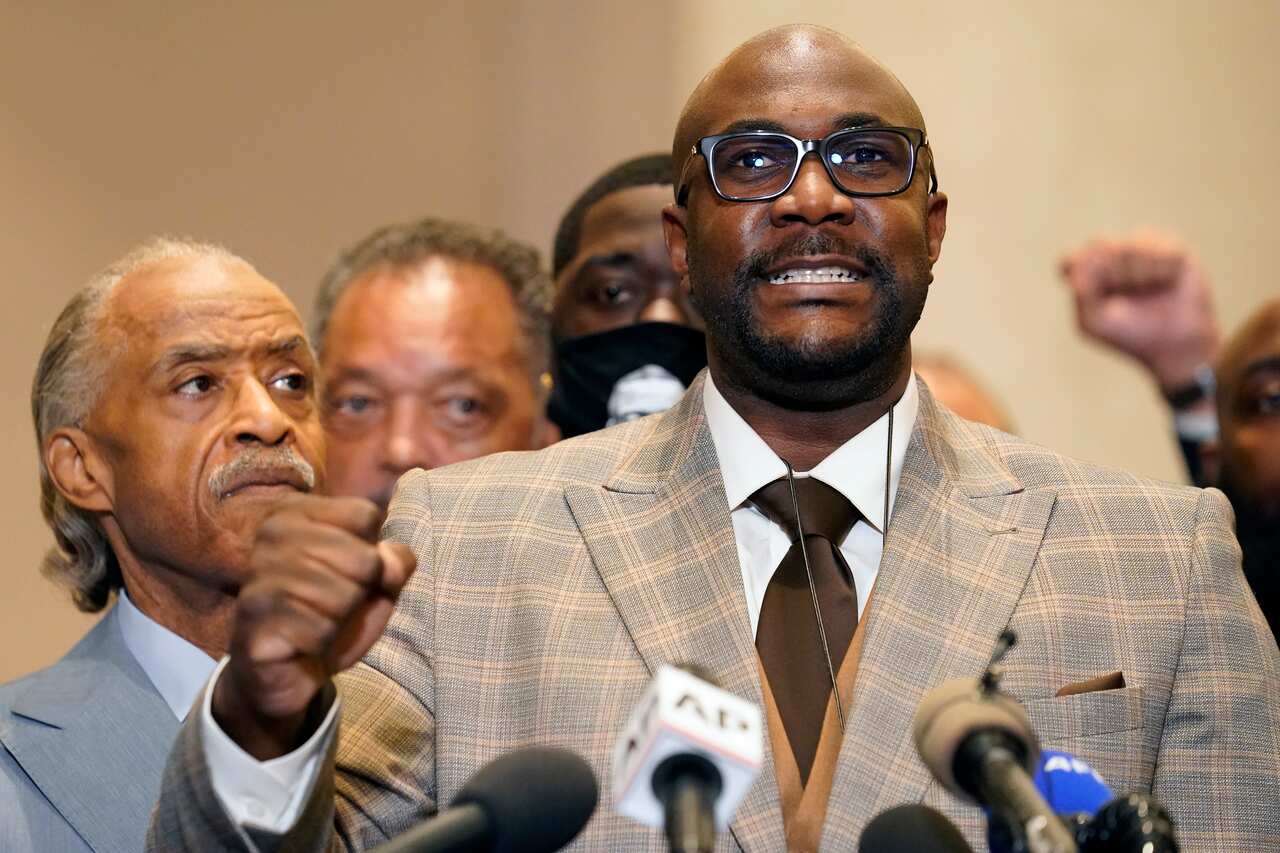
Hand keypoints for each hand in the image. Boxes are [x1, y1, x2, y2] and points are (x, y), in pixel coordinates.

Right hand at [212, 494, 415, 759]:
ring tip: (315, 622)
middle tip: (331, 605)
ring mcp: (258, 575)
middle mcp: (272, 535)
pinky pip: (320, 629)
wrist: (286, 670)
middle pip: (363, 558)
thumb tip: (389, 561)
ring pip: (344, 595)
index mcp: (296, 512)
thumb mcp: (374, 584)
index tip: (345, 572)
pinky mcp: (254, 618)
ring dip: (340, 619)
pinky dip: (322, 642)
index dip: (372, 553)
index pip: (365, 515)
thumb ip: (394, 563)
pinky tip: (301, 643)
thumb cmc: (331, 615)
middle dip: (360, 591)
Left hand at [1060, 230, 1221, 392]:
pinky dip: (1162, 271)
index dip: (1082, 273)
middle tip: (1124, 297)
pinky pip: (1161, 250)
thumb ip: (1081, 294)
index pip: (1070, 260)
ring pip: (1131, 247)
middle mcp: (1112, 256)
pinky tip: (1166, 284)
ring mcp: (1142, 249)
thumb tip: (1078, 268)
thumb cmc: (1129, 333)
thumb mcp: (1095, 321)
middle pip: (1099, 246)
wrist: (1172, 344)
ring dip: (1139, 276)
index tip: (1090, 292)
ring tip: (1147, 291)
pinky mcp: (1171, 249)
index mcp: (1088, 273)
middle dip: (1112, 275)